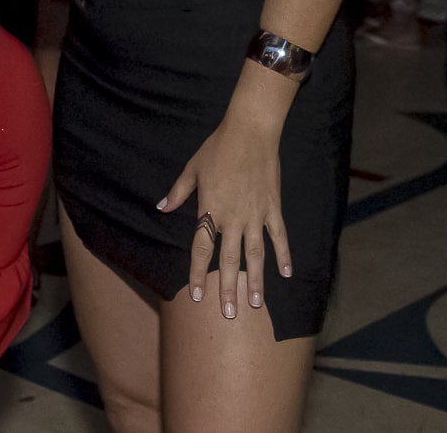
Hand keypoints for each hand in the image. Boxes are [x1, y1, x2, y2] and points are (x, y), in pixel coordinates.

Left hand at [159, 111, 289, 319]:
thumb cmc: (217, 149)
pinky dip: (283, 255)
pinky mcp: (273, 208)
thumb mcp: (191, 169)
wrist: (249, 133)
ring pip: (256, 255)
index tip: (196, 296)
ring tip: (255, 304)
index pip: (202, 249)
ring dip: (255, 280)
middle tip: (230, 314)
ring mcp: (255, 215)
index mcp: (210, 210)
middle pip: (230, 260)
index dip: (198, 274)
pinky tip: (286, 273)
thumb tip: (161, 207)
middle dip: (228, 288)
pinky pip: (279, 236)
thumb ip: (178, 193)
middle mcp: (233, 218)